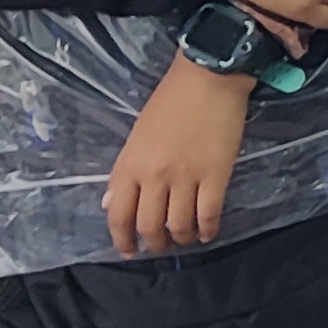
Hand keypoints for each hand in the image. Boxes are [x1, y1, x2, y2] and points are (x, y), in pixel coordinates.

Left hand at [101, 54, 248, 256]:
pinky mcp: (216, 175)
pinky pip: (209, 214)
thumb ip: (125, 172)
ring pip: (180, 225)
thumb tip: (111, 204)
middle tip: (160, 245)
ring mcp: (186, 177)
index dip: (122, 239)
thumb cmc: (170, 101)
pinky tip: (207, 232)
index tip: (128, 250)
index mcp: (130, 164)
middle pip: (149, 226)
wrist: (208, 77)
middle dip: (154, 243)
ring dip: (182, 238)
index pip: (118, 215)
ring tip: (185, 238)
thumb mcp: (137, 135)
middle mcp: (155, 176)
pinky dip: (207, 230)